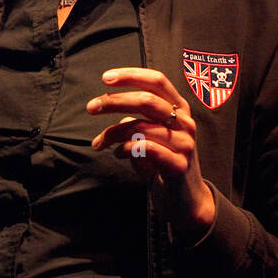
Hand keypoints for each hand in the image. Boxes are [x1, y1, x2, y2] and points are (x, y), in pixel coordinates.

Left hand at [87, 67, 215, 241]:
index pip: (157, 81)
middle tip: (91, 107)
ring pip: (142, 126)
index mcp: (179, 109)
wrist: (185, 201)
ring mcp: (184, 143)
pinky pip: (146, 149)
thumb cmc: (163, 164)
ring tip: (99, 142)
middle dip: (115, 100)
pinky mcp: (178, 165)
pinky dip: (125, 149)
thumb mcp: (150, 137)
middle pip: (147, 100)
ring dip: (113, 132)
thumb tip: (111, 108)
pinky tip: (117, 154)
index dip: (131, 75)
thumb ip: (135, 120)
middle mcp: (184, 122)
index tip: (106, 77)